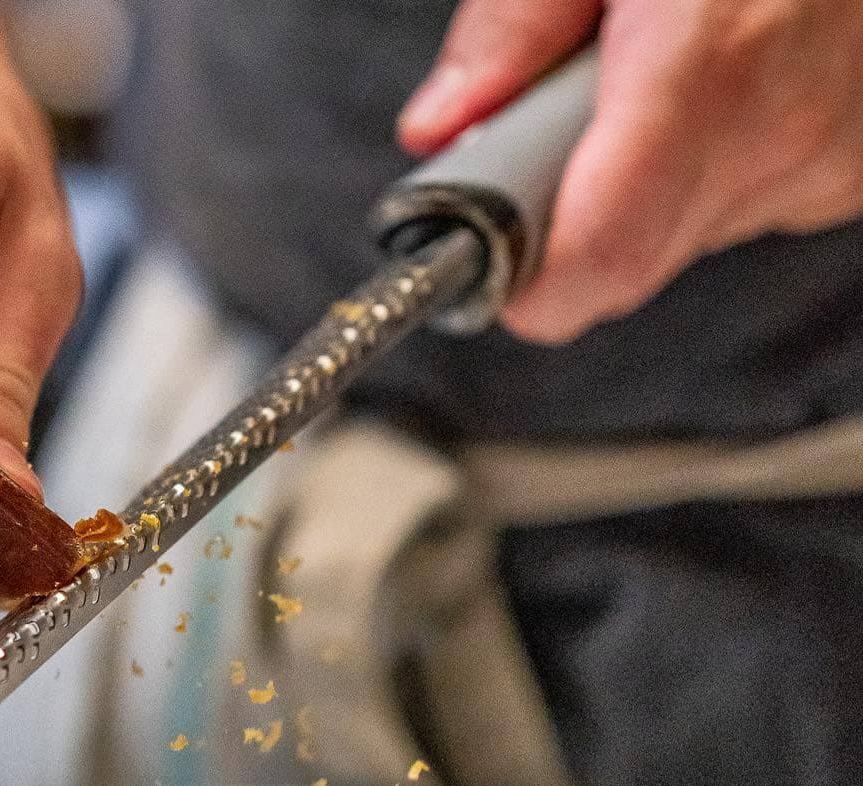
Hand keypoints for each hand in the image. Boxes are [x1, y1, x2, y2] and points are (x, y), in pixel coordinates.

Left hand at [398, 0, 862, 341]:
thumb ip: (514, 23)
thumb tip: (438, 128)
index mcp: (711, 64)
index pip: (594, 263)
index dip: (524, 285)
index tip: (485, 251)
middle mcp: (782, 130)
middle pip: (622, 263)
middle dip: (567, 214)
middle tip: (563, 120)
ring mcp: (827, 160)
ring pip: (679, 236)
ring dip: (641, 181)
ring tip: (660, 75)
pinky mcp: (852, 172)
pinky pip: (744, 203)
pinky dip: (709, 161)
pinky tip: (721, 79)